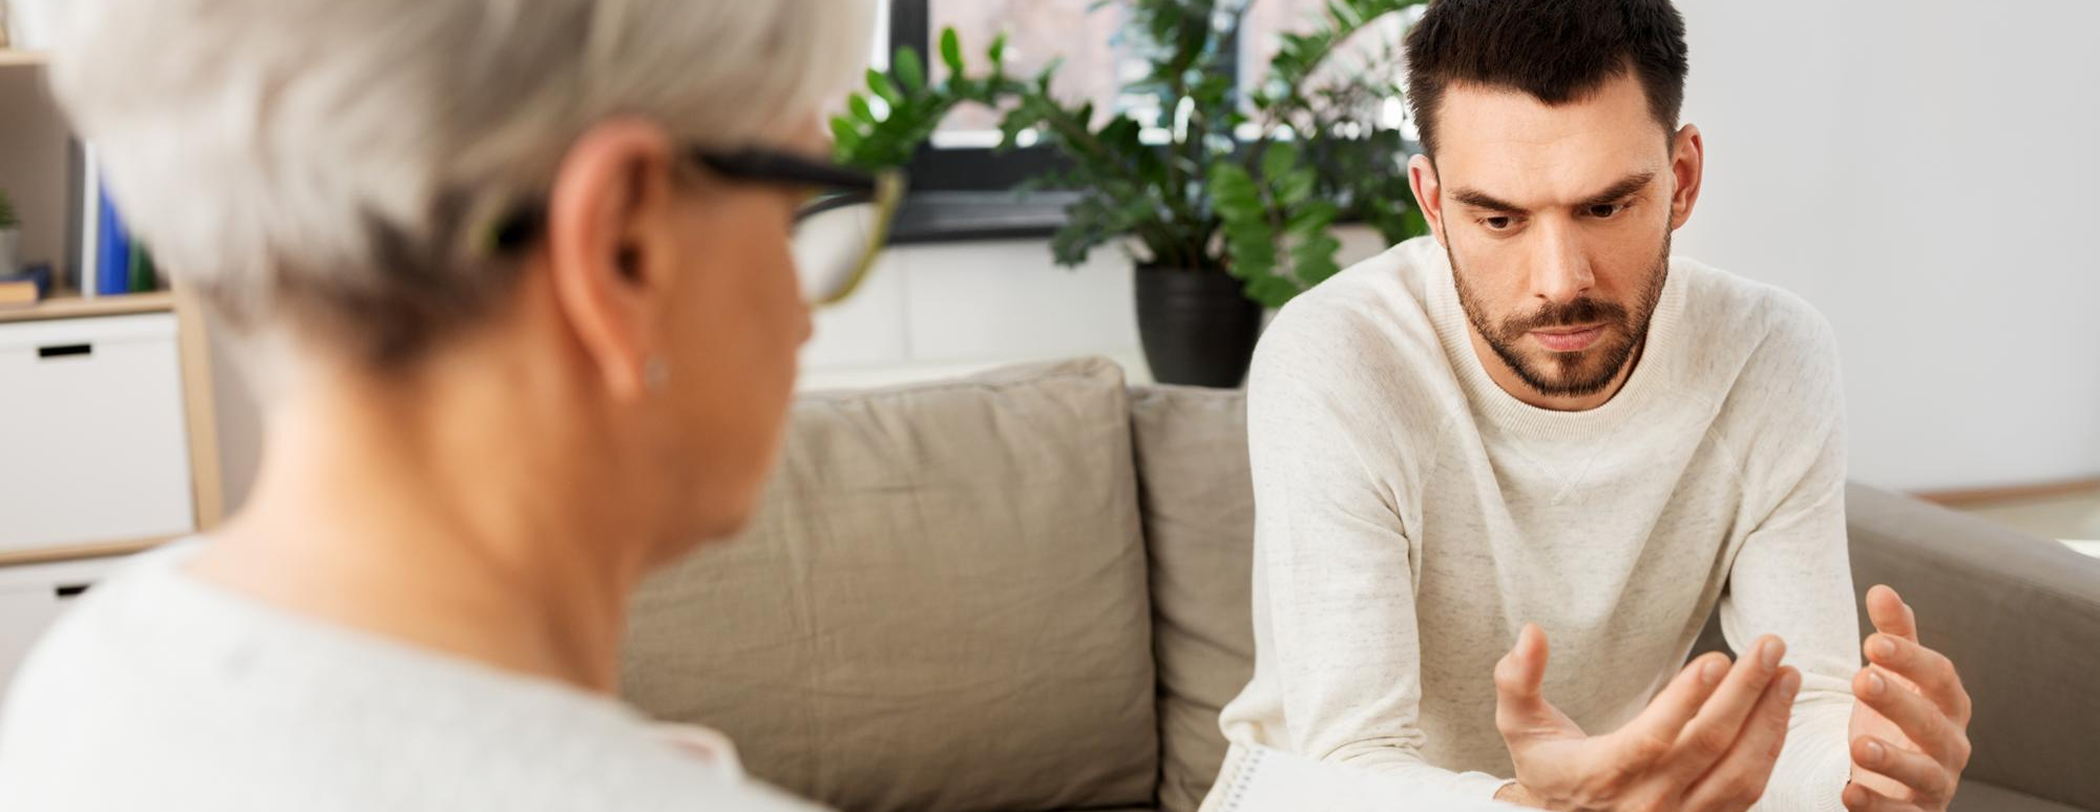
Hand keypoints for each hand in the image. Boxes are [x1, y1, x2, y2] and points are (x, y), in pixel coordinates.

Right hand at [1493, 624, 1801, 811]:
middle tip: (1770, 645)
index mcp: (1602, 774)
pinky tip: (1778, 713)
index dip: (1686, 700)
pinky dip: (1769, 750)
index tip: (1716, 658)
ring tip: (1785, 674)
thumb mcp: (1520, 727)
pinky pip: (1749, 791)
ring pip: (1739, 773)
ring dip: (1769, 720)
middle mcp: (1648, 802)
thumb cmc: (1548, 771)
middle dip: (1746, 692)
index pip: (1653, 738)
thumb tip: (1531, 633)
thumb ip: (1517, 681)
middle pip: (1709, 747)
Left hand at [1844, 586, 1971, 811]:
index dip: (1910, 659)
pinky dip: (1878, 806)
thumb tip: (1881, 590)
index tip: (1870, 642)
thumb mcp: (1895, 677)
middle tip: (1860, 680)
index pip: (1939, 677)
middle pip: (1933, 722)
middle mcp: (1951, 744)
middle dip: (1900, 702)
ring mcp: (1937, 782)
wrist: (1897, 779)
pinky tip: (1847, 792)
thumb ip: (1893, 638)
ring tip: (1857, 744)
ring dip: (1894, 760)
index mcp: (1948, 704)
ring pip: (1925, 774)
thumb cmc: (1898, 718)